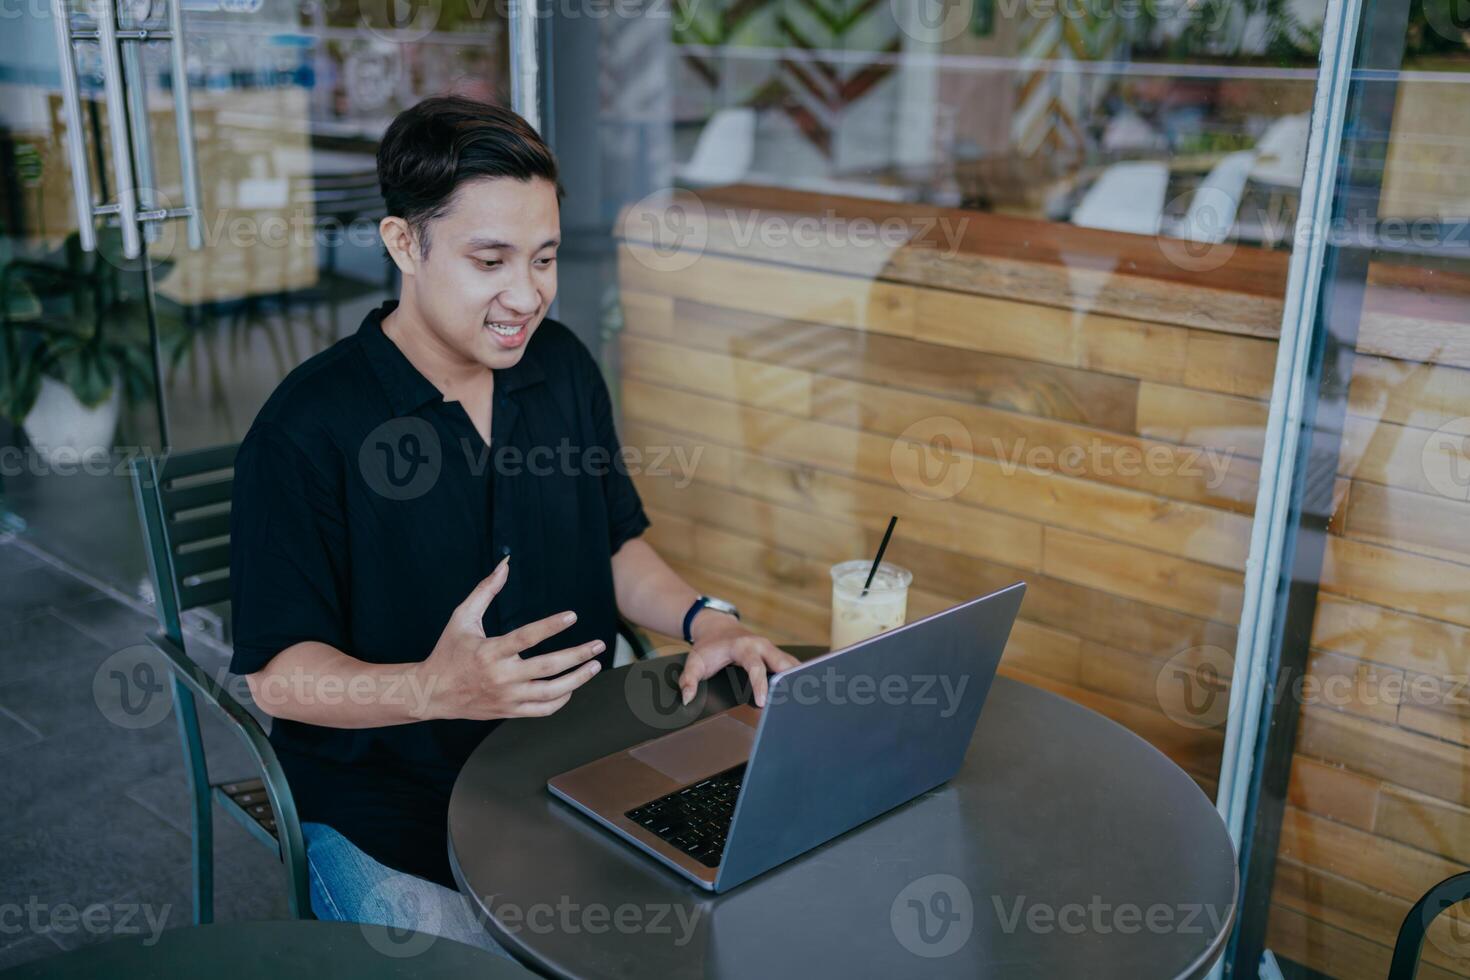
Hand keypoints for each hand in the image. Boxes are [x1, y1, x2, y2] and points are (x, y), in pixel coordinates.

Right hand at [419, 556, 605, 720]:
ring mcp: (506, 697)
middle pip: (546, 667)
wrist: (433, 692)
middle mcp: (500, 676)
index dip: (551, 626)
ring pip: (550, 692)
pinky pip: (542, 710)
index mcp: (489, 651)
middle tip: (598, 645)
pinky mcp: (509, 711)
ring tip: (594, 666)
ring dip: (577, 679)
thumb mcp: (462, 617)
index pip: (526, 637)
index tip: (572, 615)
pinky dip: (561, 699)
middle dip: (577, 655)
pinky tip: (573, 686)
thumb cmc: (449, 651)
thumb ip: (485, 590)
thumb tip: (505, 564)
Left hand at [678, 611, 799, 707]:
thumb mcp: (694, 661)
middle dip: (791, 679)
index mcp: (743, 647)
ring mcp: (771, 649)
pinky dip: (797, 677)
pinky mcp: (776, 655)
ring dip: (798, 678)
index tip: (764, 701)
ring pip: (791, 663)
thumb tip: (687, 698)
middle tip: (797, 699)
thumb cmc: (708, 647)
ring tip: (807, 699)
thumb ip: (689, 680)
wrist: (717, 628)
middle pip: (782, 662)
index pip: (756, 666)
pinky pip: (790, 665)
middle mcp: (761, 645)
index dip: (760, 684)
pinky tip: (804, 691)